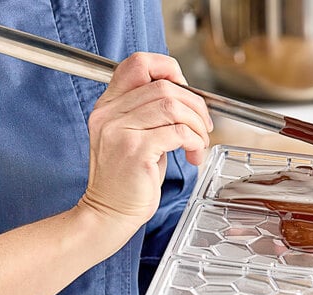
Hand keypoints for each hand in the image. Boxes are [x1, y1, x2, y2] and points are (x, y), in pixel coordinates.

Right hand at [80, 52, 212, 235]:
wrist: (109, 213)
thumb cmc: (128, 181)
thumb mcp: (135, 139)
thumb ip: (151, 116)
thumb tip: (188, 102)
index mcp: (108, 106)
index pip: (139, 64)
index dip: (170, 71)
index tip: (188, 95)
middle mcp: (110, 114)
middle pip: (164, 86)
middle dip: (195, 106)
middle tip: (203, 127)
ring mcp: (121, 131)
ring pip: (172, 106)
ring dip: (196, 125)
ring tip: (199, 144)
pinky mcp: (135, 150)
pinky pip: (177, 132)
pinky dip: (194, 141)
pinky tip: (193, 155)